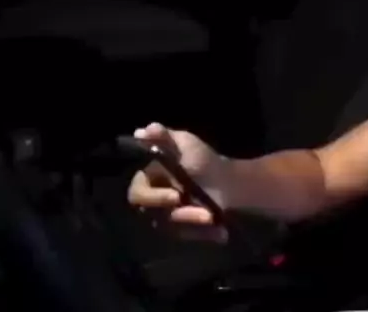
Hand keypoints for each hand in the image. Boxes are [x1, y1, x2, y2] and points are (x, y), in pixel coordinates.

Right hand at [127, 122, 230, 241]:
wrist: (229, 180)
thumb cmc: (204, 160)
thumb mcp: (186, 144)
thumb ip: (165, 137)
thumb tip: (143, 129)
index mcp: (149, 181)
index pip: (138, 195)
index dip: (154, 198)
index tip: (176, 196)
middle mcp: (153, 204)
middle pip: (155, 217)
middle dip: (182, 215)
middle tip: (204, 213)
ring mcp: (167, 219)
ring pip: (174, 229)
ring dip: (195, 224)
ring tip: (215, 218)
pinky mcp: (183, 232)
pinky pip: (189, 238)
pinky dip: (205, 234)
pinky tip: (221, 233)